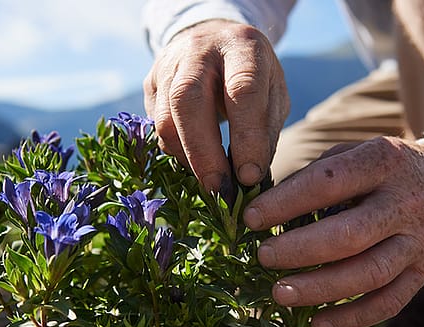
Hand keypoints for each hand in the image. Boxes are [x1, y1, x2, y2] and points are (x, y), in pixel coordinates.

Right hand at [143, 19, 289, 192]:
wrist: (214, 40)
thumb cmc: (252, 74)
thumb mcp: (273, 93)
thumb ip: (265, 131)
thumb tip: (249, 177)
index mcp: (241, 46)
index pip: (242, 90)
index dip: (246, 137)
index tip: (249, 176)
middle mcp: (199, 50)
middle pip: (188, 101)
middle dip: (203, 153)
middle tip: (219, 188)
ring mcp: (167, 65)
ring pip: (166, 118)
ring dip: (187, 157)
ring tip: (210, 181)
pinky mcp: (150, 84)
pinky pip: (157, 126)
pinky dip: (176, 150)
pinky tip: (195, 161)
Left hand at [243, 137, 423, 326]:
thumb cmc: (383, 170)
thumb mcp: (356, 153)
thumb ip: (315, 174)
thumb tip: (263, 207)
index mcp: (384, 161)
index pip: (328, 182)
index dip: (285, 202)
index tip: (251, 218)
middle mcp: (406, 203)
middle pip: (349, 235)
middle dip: (299, 251)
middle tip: (263, 258)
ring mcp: (419, 242)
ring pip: (369, 274)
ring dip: (320, 289)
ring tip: (280, 293)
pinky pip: (388, 304)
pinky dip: (351, 319)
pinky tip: (317, 323)